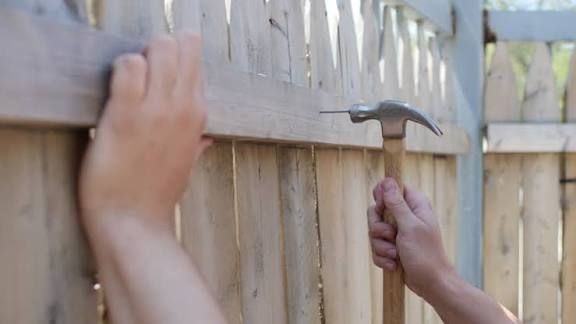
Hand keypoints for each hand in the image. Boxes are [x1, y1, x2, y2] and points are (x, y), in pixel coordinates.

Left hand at [80, 32, 210, 226]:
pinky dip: (120, 66)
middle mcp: (183, 107)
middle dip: (160, 48)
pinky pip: (129, 66)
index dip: (173, 61)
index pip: (194, 62)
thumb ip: (197, 144)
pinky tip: (114, 87)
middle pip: (182, 44)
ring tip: (126, 80)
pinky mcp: (126, 116)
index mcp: (197, 116)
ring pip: (160, 47)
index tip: (155, 76)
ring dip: (141, 55)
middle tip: (142, 71)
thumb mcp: (185, 166)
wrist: (134, 224)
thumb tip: (207, 138)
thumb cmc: (155, 196)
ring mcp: (157, 110)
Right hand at [368, 178, 454, 298]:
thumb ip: (397, 204)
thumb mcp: (410, 226)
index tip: (382, 207)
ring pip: (374, 231)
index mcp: (414, 205)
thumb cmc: (425, 254)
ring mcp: (397, 232)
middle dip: (379, 228)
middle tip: (391, 236)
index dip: (383, 196)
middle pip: (376, 211)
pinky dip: (383, 257)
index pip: (391, 187)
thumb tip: (387, 180)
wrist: (431, 283)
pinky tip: (395, 264)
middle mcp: (405, 216)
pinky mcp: (391, 247)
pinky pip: (376, 247)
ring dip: (382, 246)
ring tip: (396, 255)